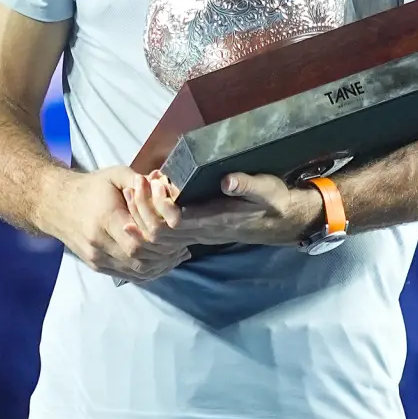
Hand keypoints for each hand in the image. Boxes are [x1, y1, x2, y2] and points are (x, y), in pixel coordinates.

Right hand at [43, 166, 190, 282]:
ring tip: (175, 256)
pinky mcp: (96, 265)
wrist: (55, 204)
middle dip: (164, 257)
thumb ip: (139, 180)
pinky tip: (159, 263)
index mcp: (104, 219)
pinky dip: (145, 271)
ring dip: (158, 267)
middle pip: (139, 261)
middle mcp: (98, 242)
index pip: (137, 242)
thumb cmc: (89, 188)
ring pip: (134, 272)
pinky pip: (126, 274)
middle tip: (182, 249)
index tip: (176, 236)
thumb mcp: (114, 175)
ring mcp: (96, 257)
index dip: (160, 243)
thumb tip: (164, 185)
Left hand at [125, 171, 323, 247]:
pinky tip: (144, 200)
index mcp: (216, 221)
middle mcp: (202, 232)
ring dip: (142, 214)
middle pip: (160, 233)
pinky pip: (166, 234)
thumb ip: (247, 184)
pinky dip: (150, 218)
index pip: (176, 223)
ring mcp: (198, 234)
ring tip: (134, 189)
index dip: (160, 206)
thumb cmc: (275, 202)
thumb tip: (227, 181)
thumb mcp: (267, 188)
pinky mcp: (196, 230)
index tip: (156, 182)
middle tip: (136, 183)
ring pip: (159, 237)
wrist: (283, 222)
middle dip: (142, 209)